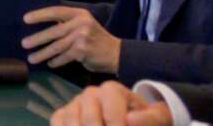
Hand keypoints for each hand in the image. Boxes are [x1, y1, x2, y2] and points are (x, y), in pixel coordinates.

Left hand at [23, 6, 121, 72]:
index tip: (25, 19)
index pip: (56, 11)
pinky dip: (56, 61)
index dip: (40, 15)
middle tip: (24, 43)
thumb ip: (66, 23)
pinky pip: (64, 56)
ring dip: (43, 53)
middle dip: (37, 38)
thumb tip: (41, 26)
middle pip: (54, 31)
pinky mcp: (83, 51)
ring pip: (57, 46)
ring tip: (31, 58)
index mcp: (79, 14)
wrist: (117, 53)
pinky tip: (50, 63)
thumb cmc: (95, 38)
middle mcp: (81, 23)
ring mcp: (83, 37)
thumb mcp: (83, 24)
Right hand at [49, 81, 172, 125]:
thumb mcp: (156, 118)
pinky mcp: (63, 113)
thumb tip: (130, 120)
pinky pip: (57, 122)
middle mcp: (90, 93)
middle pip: (90, 120)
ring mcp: (74, 103)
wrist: (134, 117)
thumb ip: (149, 119)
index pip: (111, 115)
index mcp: (112, 90)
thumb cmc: (144, 118)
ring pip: (70, 122)